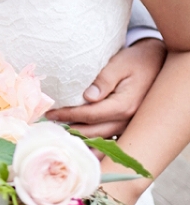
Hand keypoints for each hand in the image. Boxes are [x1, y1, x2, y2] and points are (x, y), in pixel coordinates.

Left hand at [46, 37, 166, 138]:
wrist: (156, 63)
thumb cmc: (136, 61)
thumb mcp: (119, 64)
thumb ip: (104, 80)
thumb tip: (88, 97)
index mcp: (124, 105)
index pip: (90, 115)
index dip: (68, 115)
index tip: (50, 114)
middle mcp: (127, 120)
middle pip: (93, 132)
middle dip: (69, 131)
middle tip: (49, 128)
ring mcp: (128, 126)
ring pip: (100, 140)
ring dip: (80, 140)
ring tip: (59, 137)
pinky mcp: (127, 126)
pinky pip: (108, 140)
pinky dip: (93, 143)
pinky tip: (78, 143)